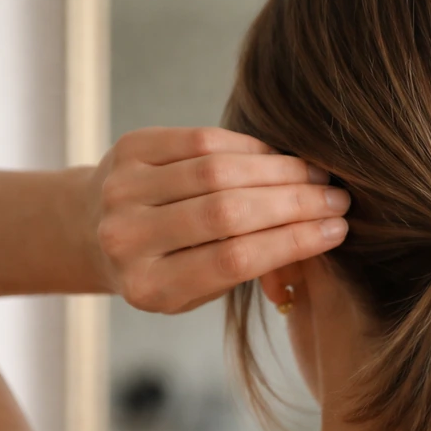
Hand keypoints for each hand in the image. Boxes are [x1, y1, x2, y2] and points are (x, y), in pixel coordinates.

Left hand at [86, 127, 349, 313]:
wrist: (93, 230)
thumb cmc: (165, 266)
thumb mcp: (200, 290)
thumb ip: (250, 268)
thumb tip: (320, 237)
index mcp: (150, 287)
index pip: (234, 261)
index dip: (292, 242)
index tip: (336, 230)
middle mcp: (128, 238)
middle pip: (228, 213)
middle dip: (294, 203)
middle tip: (337, 198)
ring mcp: (123, 190)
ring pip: (218, 171)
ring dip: (279, 171)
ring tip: (316, 177)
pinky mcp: (129, 150)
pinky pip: (201, 140)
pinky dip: (249, 148)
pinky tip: (279, 157)